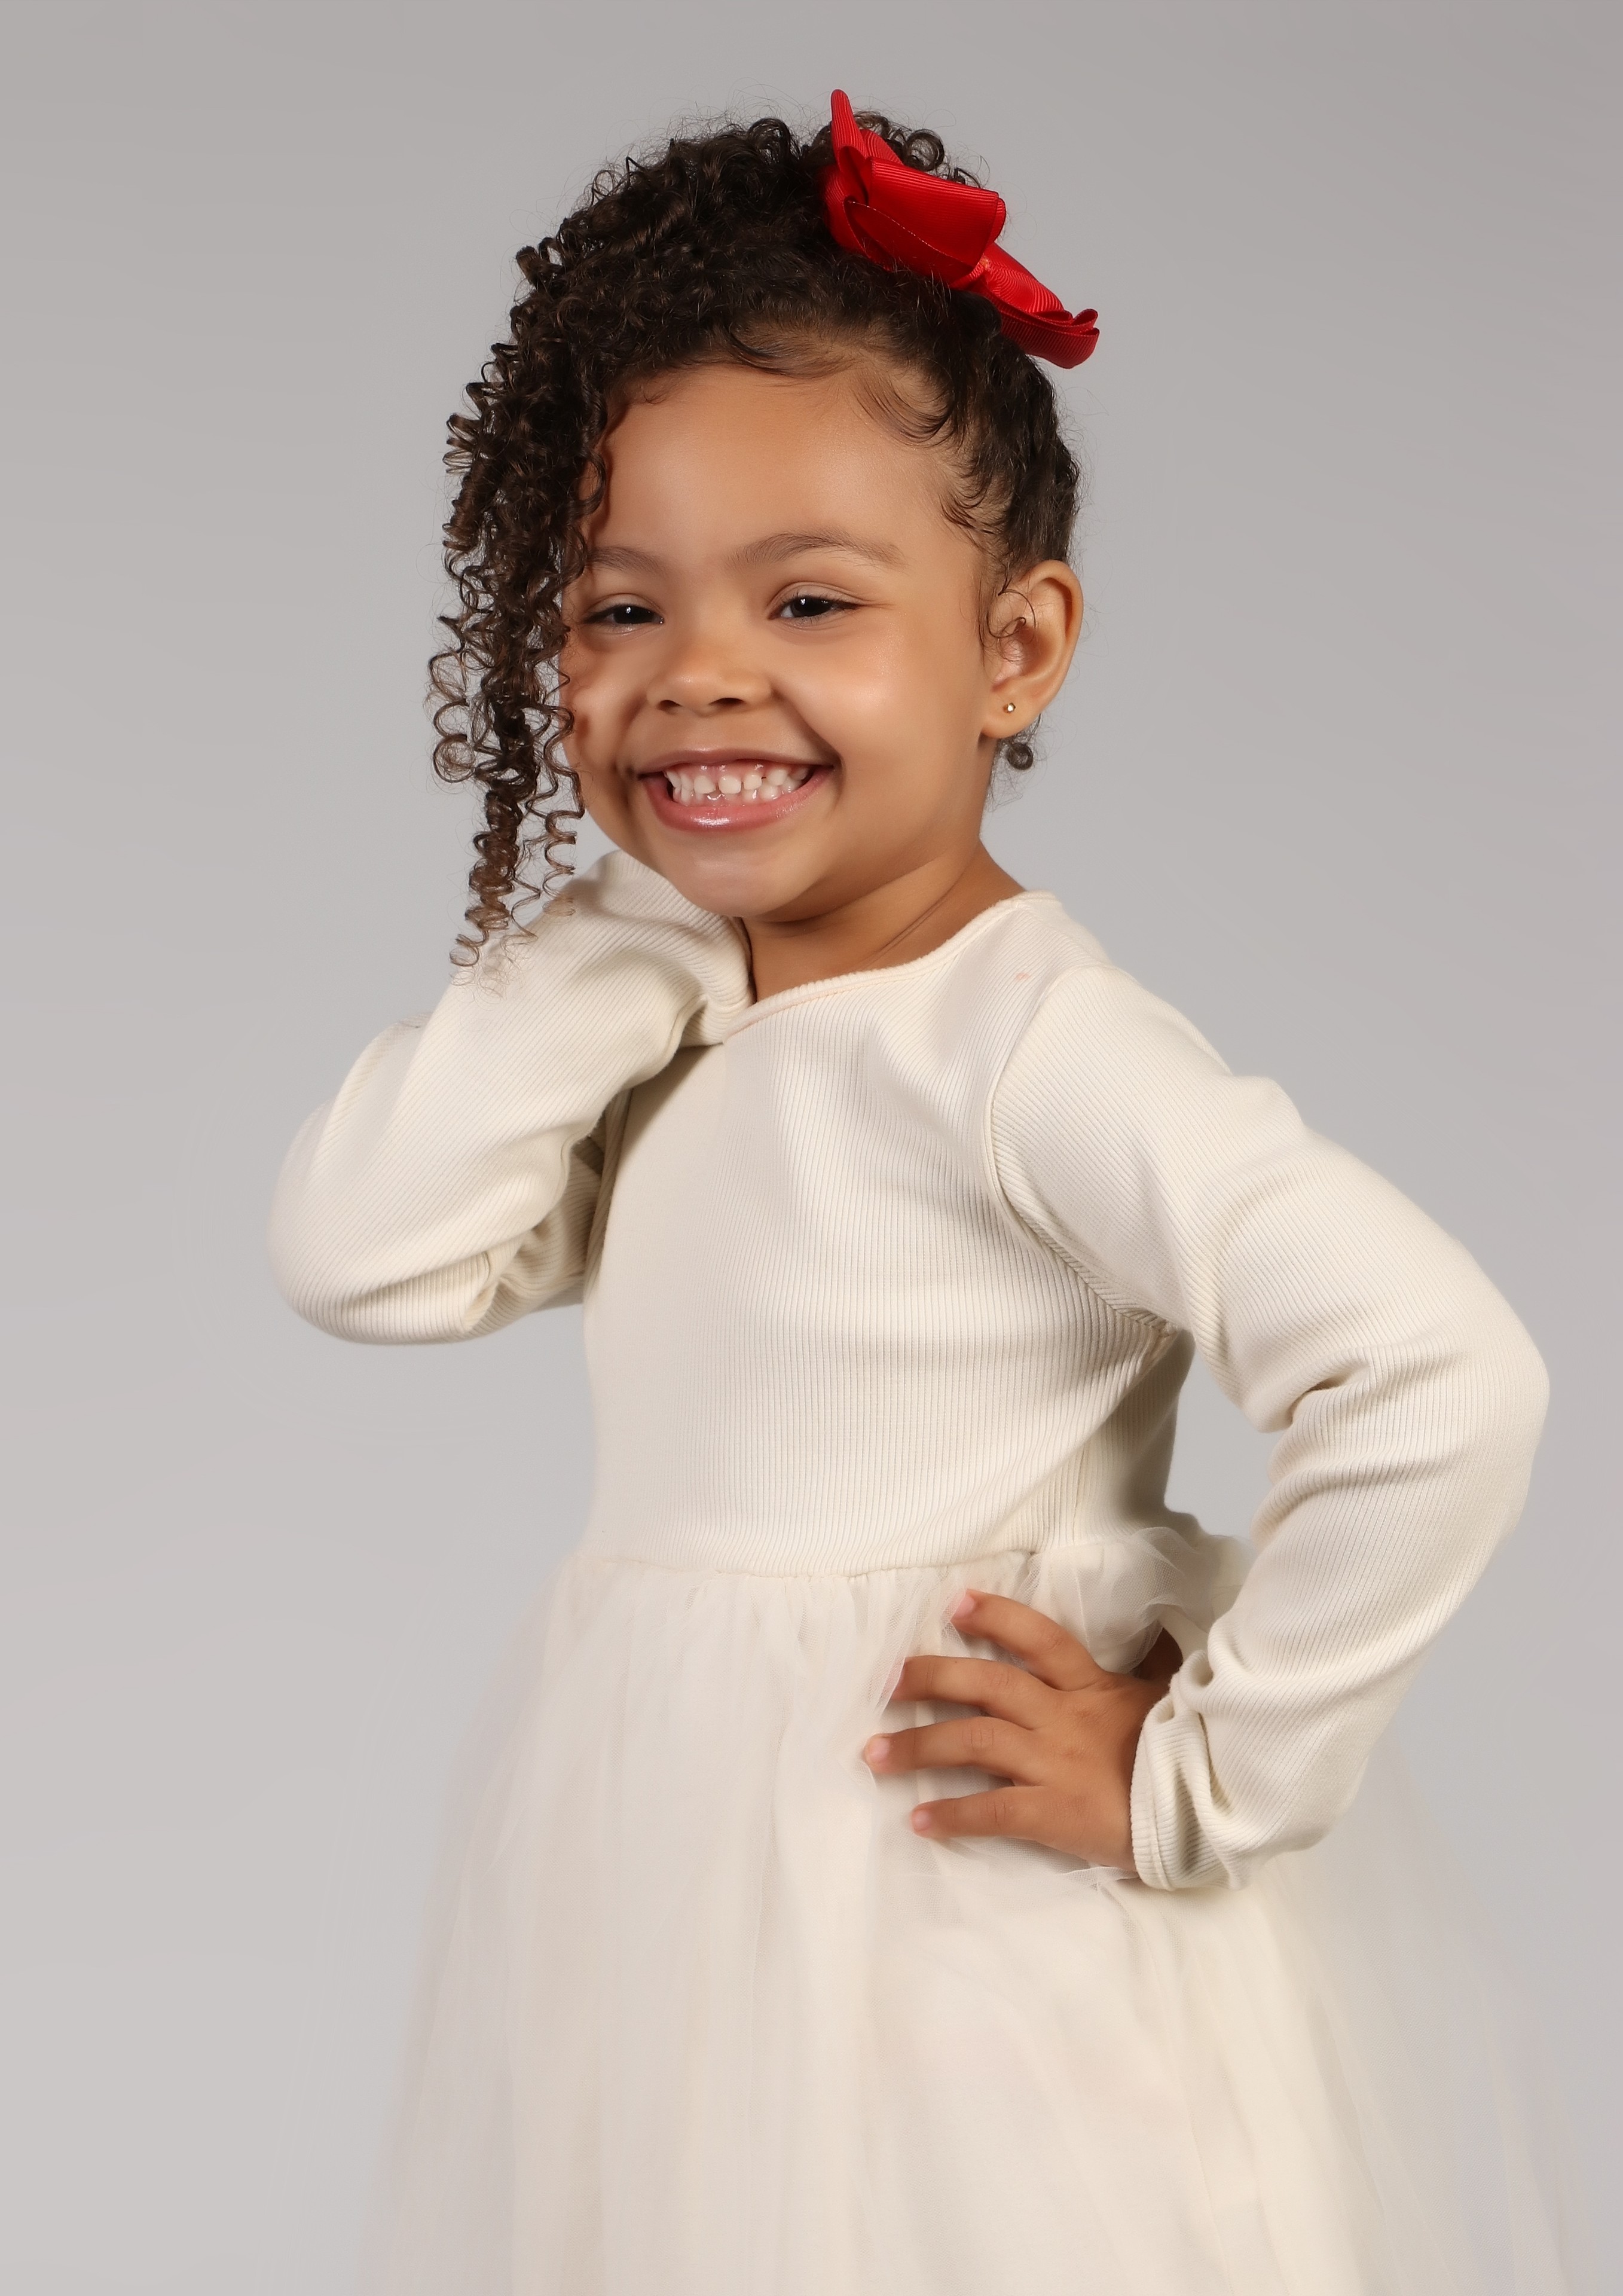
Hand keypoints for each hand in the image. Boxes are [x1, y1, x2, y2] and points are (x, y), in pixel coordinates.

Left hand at [862, 1590, 1180, 1872]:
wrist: (1208, 1810)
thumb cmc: (1186, 1754)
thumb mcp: (1167, 1699)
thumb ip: (1153, 1668)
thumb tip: (1158, 1636)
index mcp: (1090, 1687)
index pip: (1038, 1639)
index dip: (995, 1615)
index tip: (954, 1603)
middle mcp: (1062, 1718)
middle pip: (985, 1684)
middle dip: (931, 1678)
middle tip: (889, 1682)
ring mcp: (1054, 1764)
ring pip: (973, 1742)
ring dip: (918, 1746)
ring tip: (875, 1754)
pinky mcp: (1053, 1812)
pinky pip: (992, 1811)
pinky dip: (952, 1815)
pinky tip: (919, 1821)